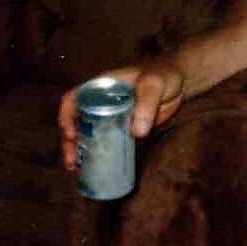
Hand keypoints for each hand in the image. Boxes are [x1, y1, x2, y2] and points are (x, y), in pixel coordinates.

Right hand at [58, 59, 185, 169]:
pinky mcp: (122, 129)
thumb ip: (147, 103)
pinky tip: (96, 170)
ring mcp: (110, 116)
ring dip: (80, 152)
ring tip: (76, 169)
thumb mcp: (154, 84)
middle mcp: (100, 101)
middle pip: (76, 122)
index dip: (66, 117)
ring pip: (88, 134)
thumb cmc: (163, 75)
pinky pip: (106, 143)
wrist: (180, 83)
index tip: (72, 135)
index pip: (72, 99)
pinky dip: (99, 155)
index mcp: (100, 86)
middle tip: (72, 162)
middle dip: (69, 142)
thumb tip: (137, 133)